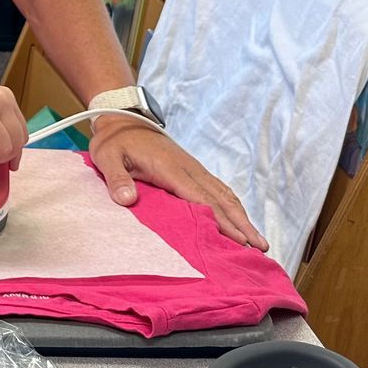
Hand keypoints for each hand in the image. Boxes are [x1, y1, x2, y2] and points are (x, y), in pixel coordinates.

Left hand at [89, 117, 267, 250]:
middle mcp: (189, 169)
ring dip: (242, 218)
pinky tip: (240, 221)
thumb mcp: (106, 157)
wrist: (122, 119)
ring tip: (258, 242)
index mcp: (171, 169)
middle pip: (221, 200)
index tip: (239, 241)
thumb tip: (127, 199)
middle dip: (242, 225)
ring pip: (224, 195)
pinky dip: (232, 207)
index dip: (222, 221)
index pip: (201, 199)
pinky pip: (218, 190)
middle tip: (261, 248)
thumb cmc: (114, 141)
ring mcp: (194, 169)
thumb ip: (117, 178)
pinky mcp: (192, 170)